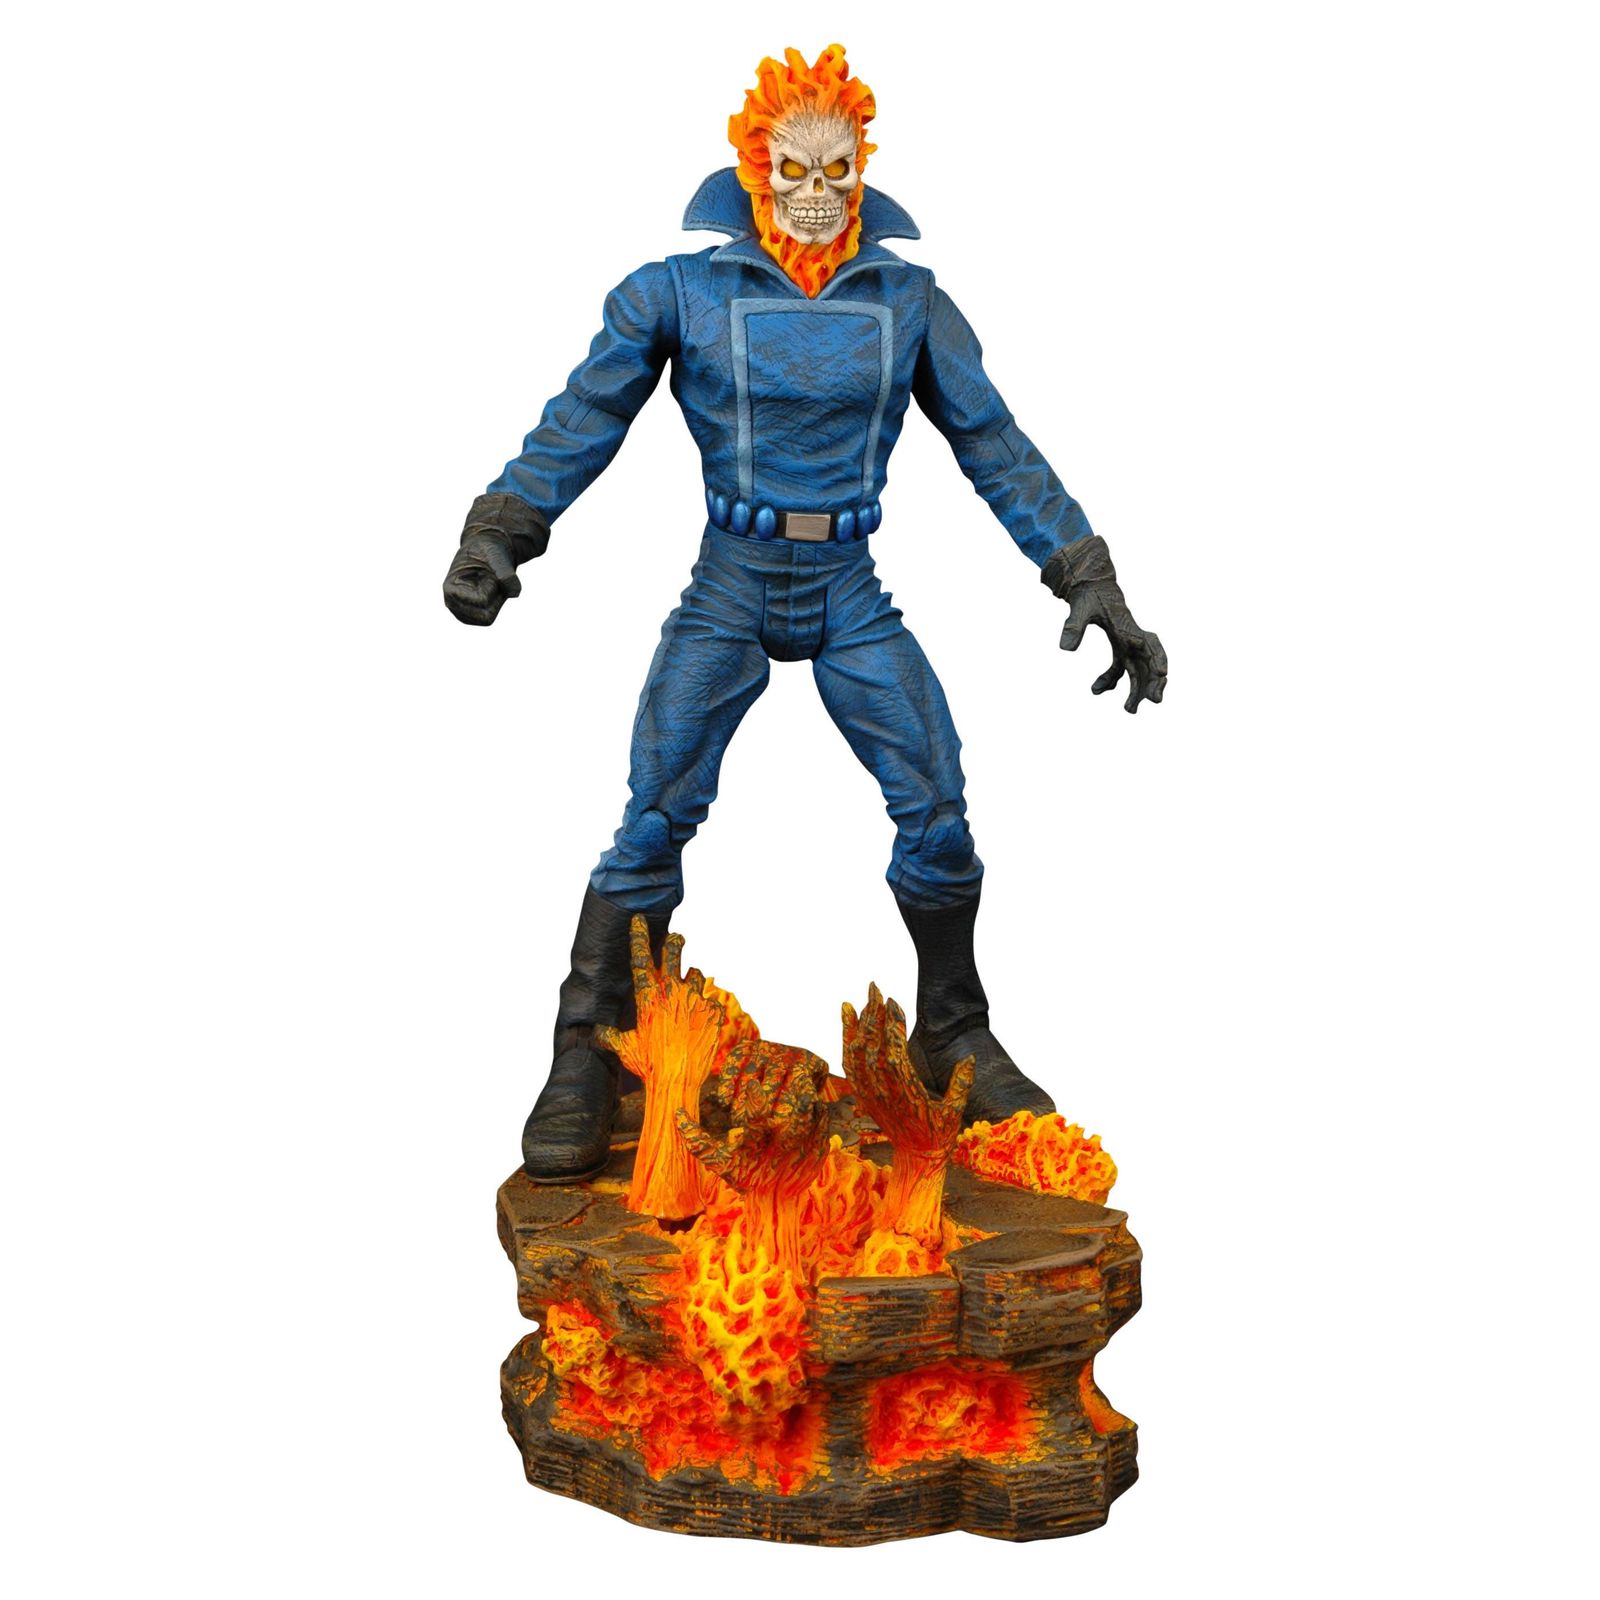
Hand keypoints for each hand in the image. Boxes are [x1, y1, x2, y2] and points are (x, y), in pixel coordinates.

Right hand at [441, 492, 549, 626]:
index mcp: (450, 588)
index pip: (482, 601)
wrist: (486, 550)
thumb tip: (515, 592)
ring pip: (487, 618)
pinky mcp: (469, 616)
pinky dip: (494, 605)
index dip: (492, 586)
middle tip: (489, 578)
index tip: (485, 571)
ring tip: (488, 583)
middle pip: (485, 615)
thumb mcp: (495, 555)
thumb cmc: (487, 550)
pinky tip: (488, 590)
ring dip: (494, 602)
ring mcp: (459, 612)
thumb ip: (505, 571)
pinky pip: (489, 618)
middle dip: (493, 597)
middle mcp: (451, 604)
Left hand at [842, 984, 971, 1158]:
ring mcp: (871, 1093)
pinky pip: (850, 1062)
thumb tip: (969, 1058)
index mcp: (907, 1093)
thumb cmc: (940, 1134)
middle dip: (873, 1015)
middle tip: (875, 986)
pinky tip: (847, 1016)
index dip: (892, 1027)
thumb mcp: (956, 1113)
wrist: (916, 1157)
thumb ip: (961, 1085)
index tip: (894, 1001)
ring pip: (857, 1053)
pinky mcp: (864, 1093)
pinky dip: (846, 1038)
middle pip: (873, 1047)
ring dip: (858, 1024)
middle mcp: (884, 1092)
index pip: (894, 1054)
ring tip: (862, 998)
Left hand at [1042, 536, 1167, 712]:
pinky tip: (1095, 690)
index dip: (1157, 658)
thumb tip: (1065, 649)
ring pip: (1138, 669)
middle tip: (1155, 702)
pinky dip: (1111, 680)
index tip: (1162, 673)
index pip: (1149, 644)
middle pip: (1148, 661)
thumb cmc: (1088, 594)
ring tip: (1130, 711)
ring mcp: (1127, 643)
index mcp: (1127, 627)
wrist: (1088, 583)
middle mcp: (1131, 636)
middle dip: (1153, 681)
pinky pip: (1121, 668)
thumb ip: (1073, 627)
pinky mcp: (1119, 646)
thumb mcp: (1080, 608)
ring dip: (1136, 689)